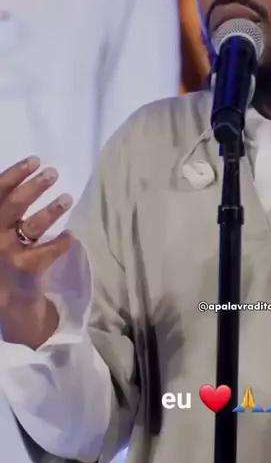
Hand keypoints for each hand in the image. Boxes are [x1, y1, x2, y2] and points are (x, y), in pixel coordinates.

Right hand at [0, 156, 73, 347]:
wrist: (6, 302)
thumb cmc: (4, 259)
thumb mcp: (1, 232)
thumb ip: (6, 211)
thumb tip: (26, 178)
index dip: (13, 174)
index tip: (34, 160)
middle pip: (13, 206)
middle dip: (34, 187)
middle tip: (53, 173)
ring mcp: (9, 254)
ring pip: (32, 227)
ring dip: (52, 210)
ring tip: (67, 198)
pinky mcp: (27, 269)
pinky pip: (49, 250)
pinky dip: (62, 242)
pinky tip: (70, 236)